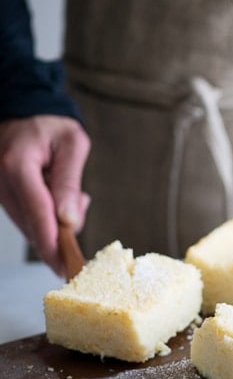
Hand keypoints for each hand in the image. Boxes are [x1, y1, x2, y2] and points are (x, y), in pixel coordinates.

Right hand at [0, 115, 90, 274]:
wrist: (24, 113)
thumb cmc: (51, 125)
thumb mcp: (72, 144)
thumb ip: (69, 182)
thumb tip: (70, 220)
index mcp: (18, 164)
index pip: (37, 212)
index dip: (52, 242)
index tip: (64, 265)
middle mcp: (2, 181)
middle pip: (32, 224)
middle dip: (60, 231)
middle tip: (80, 207)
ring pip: (28, 225)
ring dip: (53, 222)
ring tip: (67, 191)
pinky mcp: (1, 196)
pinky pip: (25, 216)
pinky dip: (44, 215)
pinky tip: (55, 195)